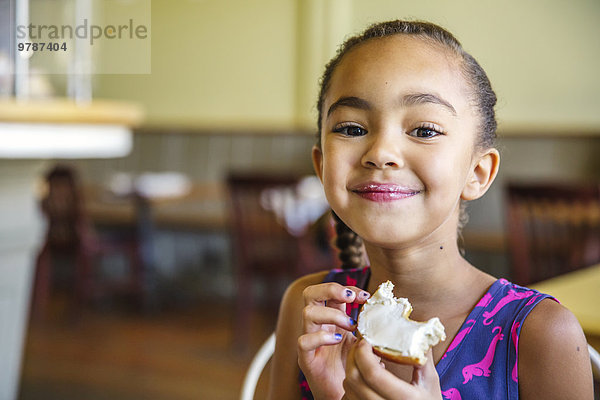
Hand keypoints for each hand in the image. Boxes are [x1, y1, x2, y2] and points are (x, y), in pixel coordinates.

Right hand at [298, 282, 369, 399]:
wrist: (346, 395)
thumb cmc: (355, 368)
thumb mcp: (365, 341)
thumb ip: (370, 326)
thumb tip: (389, 312)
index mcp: (331, 318)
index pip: (330, 292)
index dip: (347, 288)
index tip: (366, 296)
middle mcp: (318, 326)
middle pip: (310, 293)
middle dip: (330, 288)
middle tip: (351, 298)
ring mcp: (310, 341)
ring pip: (307, 313)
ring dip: (332, 314)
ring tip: (350, 325)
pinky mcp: (306, 359)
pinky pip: (304, 341)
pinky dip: (321, 337)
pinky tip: (337, 340)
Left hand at [343, 340, 442, 399]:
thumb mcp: (431, 382)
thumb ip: (423, 357)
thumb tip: (421, 329)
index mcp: (404, 398)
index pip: (372, 373)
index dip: (363, 352)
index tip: (365, 340)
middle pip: (354, 379)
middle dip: (353, 356)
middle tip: (361, 345)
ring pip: (348, 389)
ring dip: (351, 370)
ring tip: (364, 360)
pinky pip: (349, 398)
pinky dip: (351, 385)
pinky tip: (364, 378)